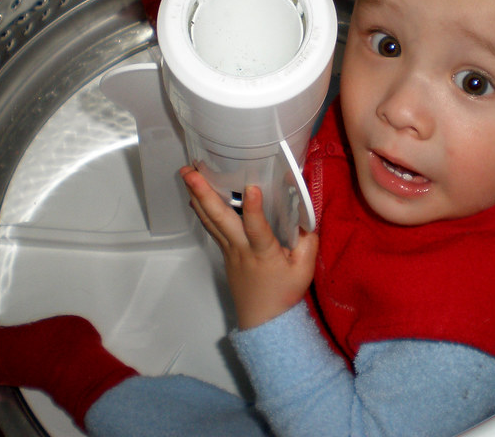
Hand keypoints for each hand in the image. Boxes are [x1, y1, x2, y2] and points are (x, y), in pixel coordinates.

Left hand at [182, 166, 317, 329]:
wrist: (262, 321)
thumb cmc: (283, 294)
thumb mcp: (304, 270)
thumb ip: (308, 241)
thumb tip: (306, 213)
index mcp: (263, 253)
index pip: (257, 228)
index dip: (254, 208)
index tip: (251, 186)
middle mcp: (241, 248)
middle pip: (220, 219)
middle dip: (204, 193)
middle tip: (191, 172)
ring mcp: (229, 249)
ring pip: (210, 220)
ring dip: (197, 196)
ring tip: (186, 174)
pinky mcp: (224, 251)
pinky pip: (211, 227)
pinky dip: (202, 209)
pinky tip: (194, 196)